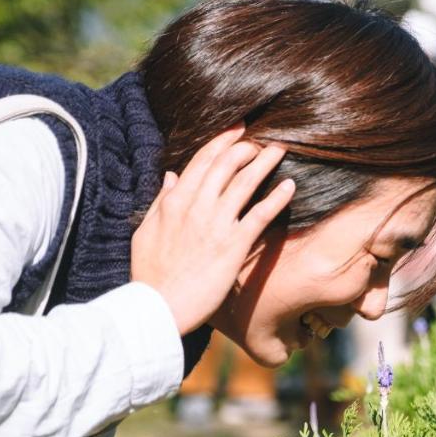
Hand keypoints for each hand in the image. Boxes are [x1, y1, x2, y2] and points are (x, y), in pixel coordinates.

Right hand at [131, 126, 294, 334]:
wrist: (158, 307)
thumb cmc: (150, 274)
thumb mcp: (145, 232)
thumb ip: (161, 201)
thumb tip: (170, 176)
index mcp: (174, 201)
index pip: (201, 161)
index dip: (222, 141)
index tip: (237, 130)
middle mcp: (196, 206)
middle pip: (225, 165)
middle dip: (245, 146)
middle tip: (262, 139)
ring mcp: (216, 224)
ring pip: (244, 182)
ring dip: (264, 162)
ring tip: (280, 149)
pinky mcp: (233, 245)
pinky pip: (260, 214)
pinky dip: (276, 198)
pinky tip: (290, 185)